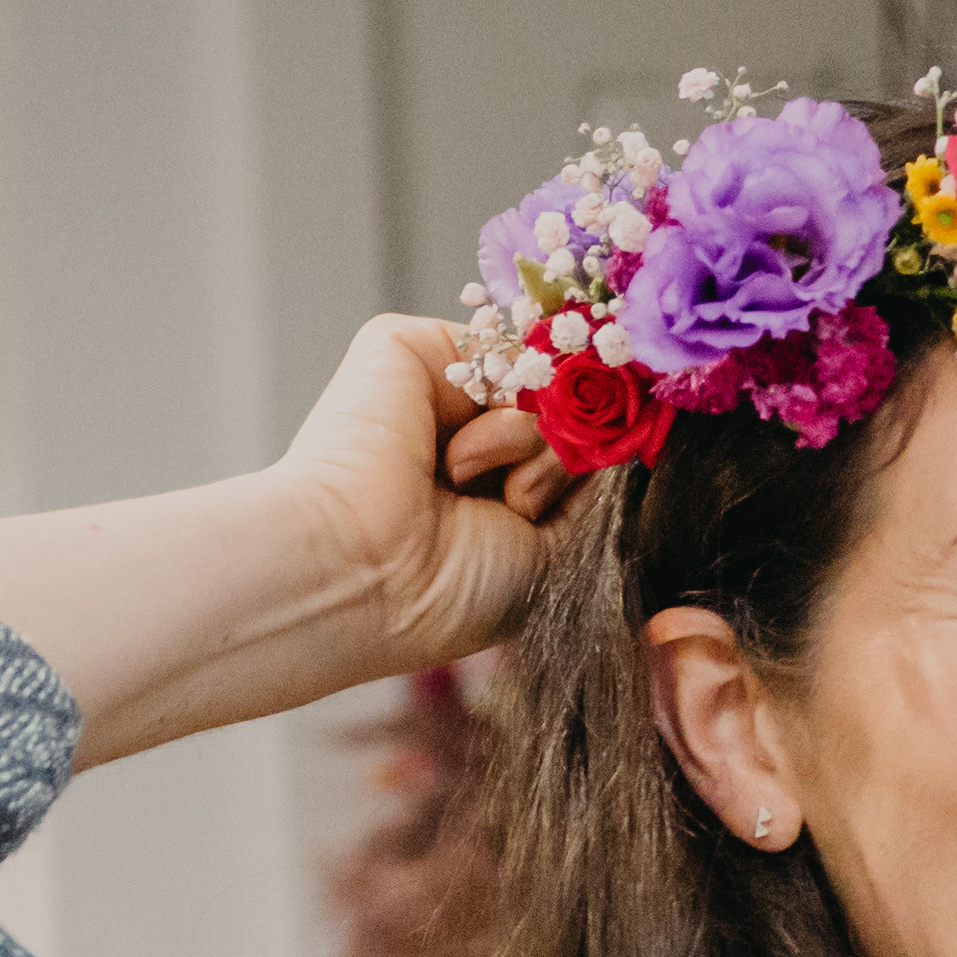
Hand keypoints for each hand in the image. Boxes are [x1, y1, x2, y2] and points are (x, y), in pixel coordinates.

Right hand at [0, 319, 584, 770]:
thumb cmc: (418, 604)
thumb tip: (623, 419)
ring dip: (531, 456)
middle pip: (581, 413)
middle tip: (497, 517)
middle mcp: (464, 438)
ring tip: (455, 502)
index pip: (587, 452)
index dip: (605, 465)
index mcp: (484, 497)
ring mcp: (433, 389)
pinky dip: (494, 418)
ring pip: (549, 385)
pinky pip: (501, 355)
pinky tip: (441, 466)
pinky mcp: (400, 351)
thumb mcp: (530, 556)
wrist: (334, 583)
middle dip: (570, 468)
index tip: (577, 496)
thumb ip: (582, 486)